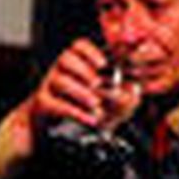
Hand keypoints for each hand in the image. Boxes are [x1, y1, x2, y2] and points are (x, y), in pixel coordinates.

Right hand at [0, 39, 141, 165]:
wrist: (61, 132)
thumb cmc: (87, 110)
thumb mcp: (113, 105)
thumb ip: (127, 98)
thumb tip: (135, 91)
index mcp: (78, 64)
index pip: (78, 46)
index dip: (90, 51)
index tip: (102, 63)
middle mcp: (61, 71)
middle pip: (66, 58)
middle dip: (84, 70)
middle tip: (97, 83)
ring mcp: (50, 86)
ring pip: (60, 80)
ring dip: (81, 91)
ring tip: (96, 103)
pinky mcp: (43, 104)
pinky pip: (55, 103)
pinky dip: (75, 111)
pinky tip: (90, 118)